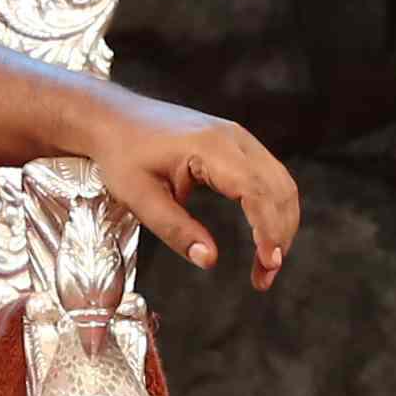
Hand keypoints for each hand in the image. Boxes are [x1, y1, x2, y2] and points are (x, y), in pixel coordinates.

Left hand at [77, 92, 297, 286]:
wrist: (113, 118)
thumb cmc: (122, 155)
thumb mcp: (139, 197)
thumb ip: (175, 230)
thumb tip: (210, 260)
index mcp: (209, 147)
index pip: (255, 190)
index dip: (268, 229)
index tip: (268, 263)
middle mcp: (233, 137)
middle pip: (278, 187)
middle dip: (280, 234)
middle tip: (265, 276)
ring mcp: (238, 137)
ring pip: (280, 182)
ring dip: (282, 223)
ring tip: (266, 265)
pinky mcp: (237, 144)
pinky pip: (269, 176)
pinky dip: (274, 208)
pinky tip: (263, 236)